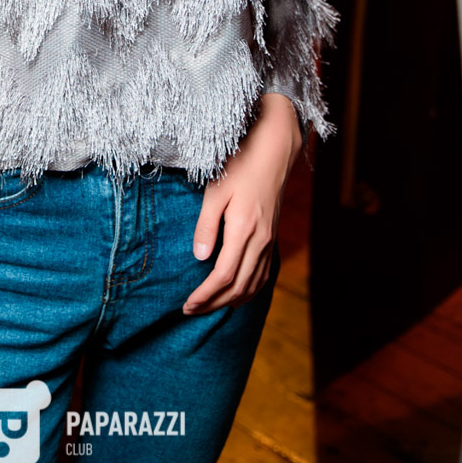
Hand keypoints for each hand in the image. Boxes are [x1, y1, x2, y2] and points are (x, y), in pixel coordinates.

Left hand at [182, 94, 301, 314]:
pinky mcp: (272, 237)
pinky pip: (263, 274)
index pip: (223, 276)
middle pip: (238, 287)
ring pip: (253, 284)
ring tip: (209, 307)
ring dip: (231, 301)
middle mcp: (261, 241)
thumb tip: (200, 257)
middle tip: (191, 311)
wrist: (274, 151)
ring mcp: (270, 240)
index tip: (187, 305)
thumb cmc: (240, 165)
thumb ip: (206, 226)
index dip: (205, 295)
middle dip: (214, 304)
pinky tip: (236, 294)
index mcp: (244, 230)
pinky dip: (248, 290)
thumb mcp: (215, 191)